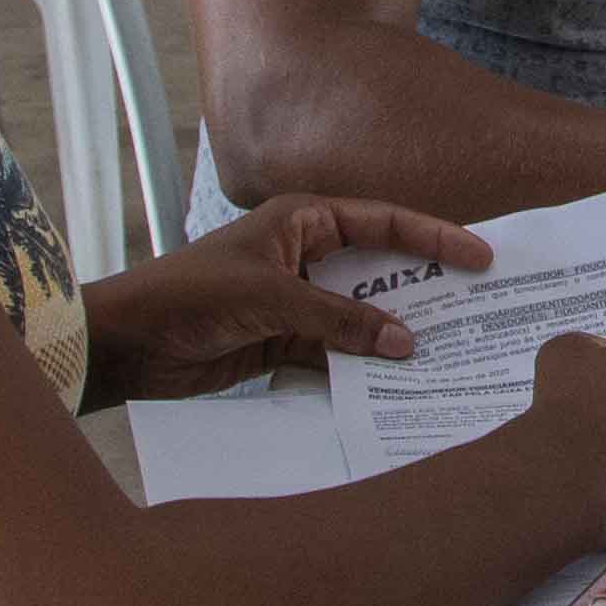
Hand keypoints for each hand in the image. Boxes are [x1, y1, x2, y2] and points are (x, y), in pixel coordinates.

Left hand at [80, 195, 490, 405]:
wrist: (125, 344)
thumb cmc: (187, 295)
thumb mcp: (270, 299)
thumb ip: (338, 320)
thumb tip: (405, 342)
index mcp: (302, 220)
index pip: (383, 222)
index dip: (434, 237)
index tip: (480, 257)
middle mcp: (305, 256)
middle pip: (379, 270)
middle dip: (423, 289)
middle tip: (477, 308)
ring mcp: (295, 301)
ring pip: (361, 316)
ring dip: (392, 335)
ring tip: (446, 353)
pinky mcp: (283, 343)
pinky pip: (336, 353)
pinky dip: (360, 368)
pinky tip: (393, 385)